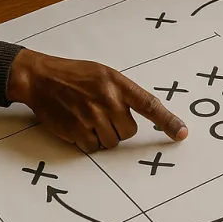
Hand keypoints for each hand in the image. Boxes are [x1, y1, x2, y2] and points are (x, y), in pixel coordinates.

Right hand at [6, 49, 187, 151]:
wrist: (40, 78)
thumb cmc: (74, 74)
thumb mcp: (104, 74)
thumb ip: (124, 92)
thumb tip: (145, 111)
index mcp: (118, 84)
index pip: (150, 105)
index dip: (168, 121)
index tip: (182, 133)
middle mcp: (108, 101)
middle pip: (129, 131)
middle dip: (118, 127)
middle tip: (102, 113)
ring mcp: (92, 117)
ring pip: (111, 142)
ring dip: (103, 135)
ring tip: (88, 117)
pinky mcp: (76, 131)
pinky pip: (92, 147)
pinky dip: (87, 141)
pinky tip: (77, 124)